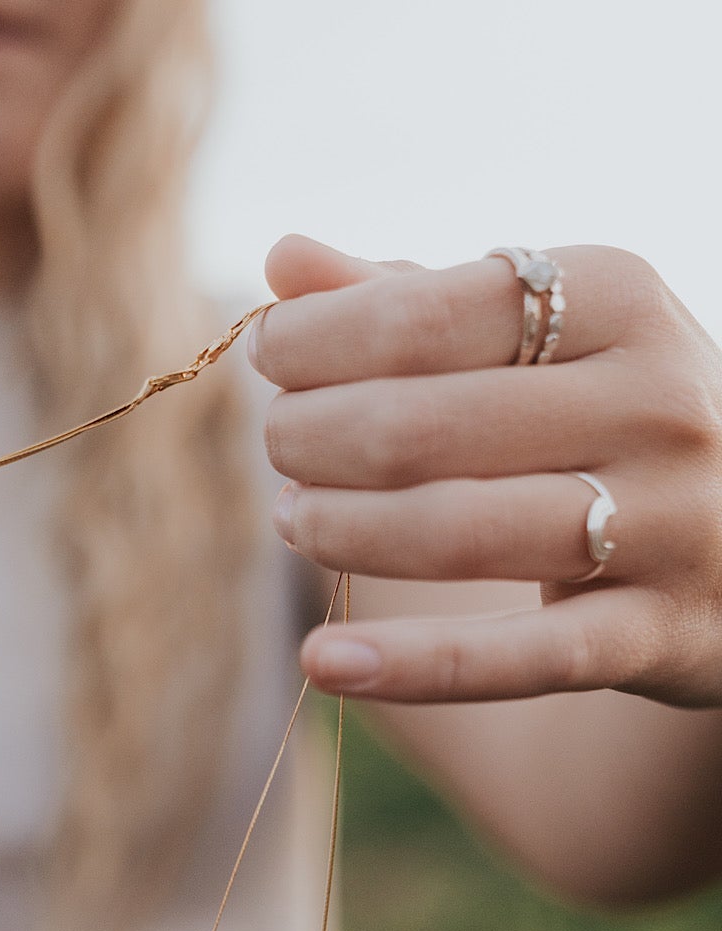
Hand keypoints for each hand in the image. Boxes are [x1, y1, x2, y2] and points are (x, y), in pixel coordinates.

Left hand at [248, 237, 721, 706]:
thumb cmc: (609, 417)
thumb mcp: (541, 338)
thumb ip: (413, 299)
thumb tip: (283, 257)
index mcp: (622, 302)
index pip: (435, 310)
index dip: (323, 337)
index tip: (272, 355)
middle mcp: (655, 404)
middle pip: (426, 426)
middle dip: (316, 437)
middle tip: (282, 447)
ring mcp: (665, 523)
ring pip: (457, 533)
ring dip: (341, 530)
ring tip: (294, 519)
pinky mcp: (657, 633)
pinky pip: (516, 657)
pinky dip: (410, 665)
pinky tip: (325, 661)